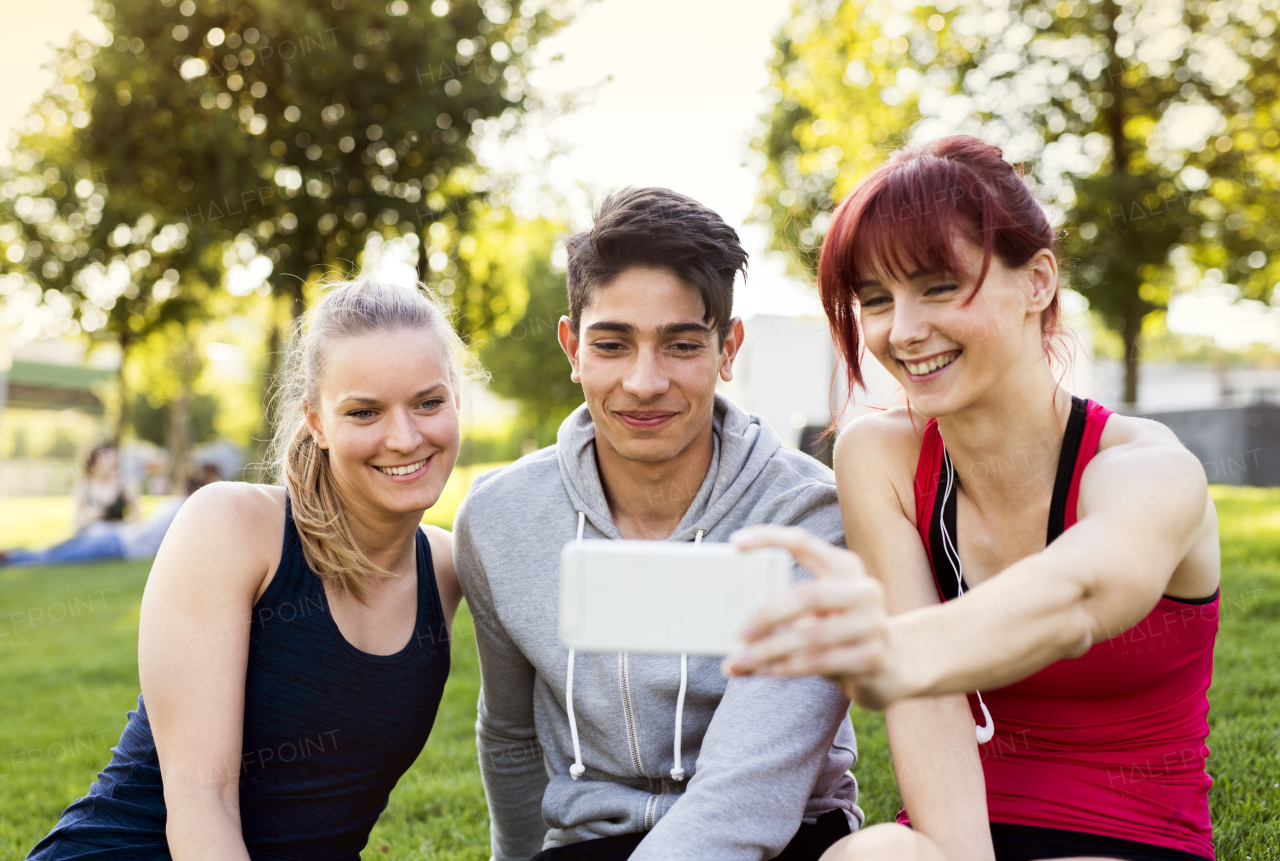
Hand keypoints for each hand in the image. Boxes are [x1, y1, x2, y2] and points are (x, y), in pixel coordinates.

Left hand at [721, 525, 897, 708]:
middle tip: (739, 631)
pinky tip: (767, 671)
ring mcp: (872, 623)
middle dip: (769, 613)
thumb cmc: (838, 633)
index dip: (769, 538)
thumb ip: (779, 620)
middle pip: (808, 594)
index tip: (735, 543)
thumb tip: (729, 646)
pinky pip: (822, 662)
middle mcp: (863, 589)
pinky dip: (789, 667)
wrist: (892, 666)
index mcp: (844, 566)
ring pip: (812, 634)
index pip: (803, 541)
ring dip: (771, 649)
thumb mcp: (815, 615)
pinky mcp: (873, 656)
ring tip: (741, 660)